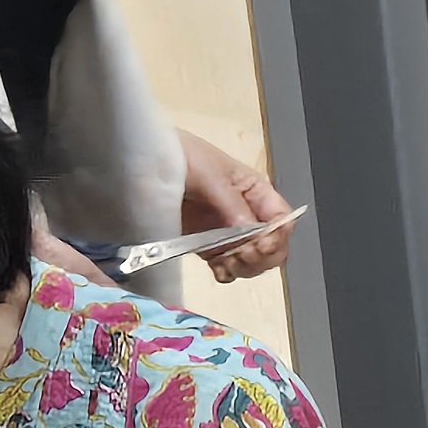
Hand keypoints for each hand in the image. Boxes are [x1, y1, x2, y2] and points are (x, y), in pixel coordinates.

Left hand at [176, 130, 297, 280]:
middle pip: (274, 247)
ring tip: (226, 262)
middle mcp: (248, 215)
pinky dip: (227, 273)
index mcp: (256, 193)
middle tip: (242, 256)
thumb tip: (249, 230)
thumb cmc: (180, 155)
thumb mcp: (209, 174)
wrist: (143, 162)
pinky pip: (229, 268)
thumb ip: (231, 202)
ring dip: (244, 267)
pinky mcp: (209, 247)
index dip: (277, 236)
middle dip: (261, 256)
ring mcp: (230, 233)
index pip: (283, 220)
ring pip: (254, 262)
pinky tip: (218, 268)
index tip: (260, 243)